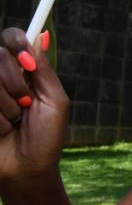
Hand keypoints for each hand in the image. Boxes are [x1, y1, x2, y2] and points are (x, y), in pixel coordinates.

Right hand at [0, 29, 65, 186]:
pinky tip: (0, 131)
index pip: (9, 38)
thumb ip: (44, 70)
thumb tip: (42, 34)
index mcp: (20, 70)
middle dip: (15, 85)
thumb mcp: (54, 101)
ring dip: (5, 106)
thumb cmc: (45, 137)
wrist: (27, 170)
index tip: (26, 60)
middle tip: (25, 105)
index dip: (15, 42)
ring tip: (12, 122)